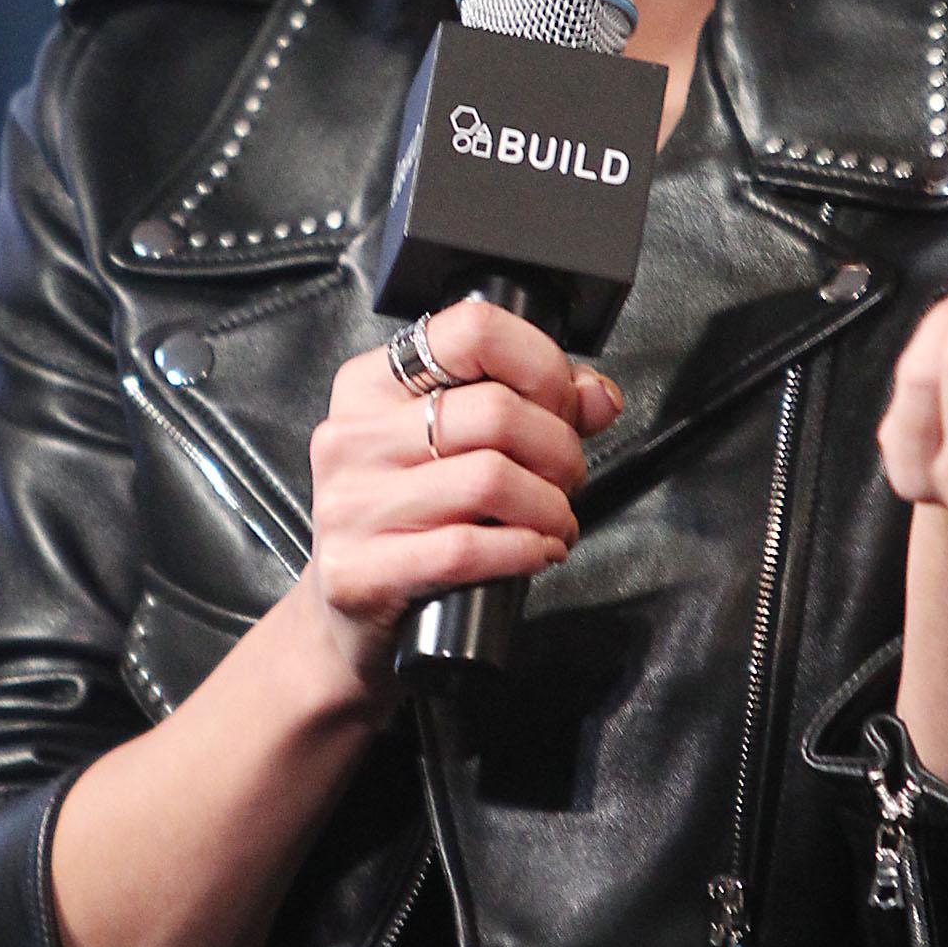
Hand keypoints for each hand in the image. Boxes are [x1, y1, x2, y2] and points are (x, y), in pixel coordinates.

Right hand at [303, 299, 621, 694]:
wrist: (348, 615)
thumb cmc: (411, 523)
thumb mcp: (461, 451)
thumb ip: (534, 410)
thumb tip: (599, 398)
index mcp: (371, 385)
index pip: (471, 331)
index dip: (541, 366)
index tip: (562, 405)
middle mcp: (352, 436)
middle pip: (495, 412)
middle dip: (558, 450)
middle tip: (567, 479)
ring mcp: (349, 504)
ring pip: (490, 479)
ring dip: (550, 507)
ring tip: (555, 522)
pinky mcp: (357, 571)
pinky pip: (467, 548)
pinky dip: (524, 550)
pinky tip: (536, 552)